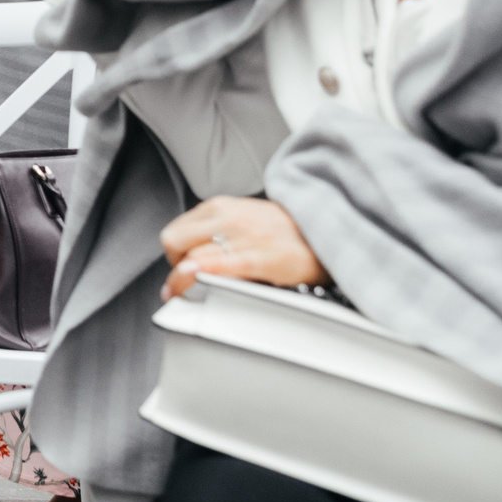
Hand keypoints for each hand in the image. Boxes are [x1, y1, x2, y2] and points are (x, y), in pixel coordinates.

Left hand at [160, 196, 330, 300]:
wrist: (328, 232)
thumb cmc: (287, 231)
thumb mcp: (246, 216)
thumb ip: (218, 228)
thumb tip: (192, 253)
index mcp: (221, 206)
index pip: (176, 230)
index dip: (174, 254)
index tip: (179, 268)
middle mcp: (226, 217)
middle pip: (175, 243)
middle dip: (174, 266)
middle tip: (186, 282)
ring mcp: (242, 237)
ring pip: (189, 259)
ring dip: (181, 282)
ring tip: (186, 295)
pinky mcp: (257, 258)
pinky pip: (215, 268)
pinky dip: (197, 278)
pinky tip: (195, 288)